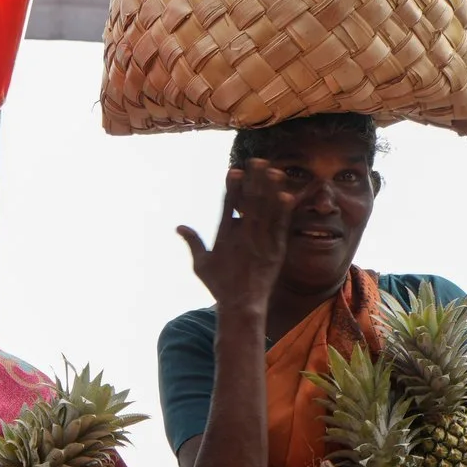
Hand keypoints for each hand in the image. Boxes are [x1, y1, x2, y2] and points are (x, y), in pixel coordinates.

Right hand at [175, 162, 296, 311]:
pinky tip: (287, 195)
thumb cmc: (219, 286)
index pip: (228, 207)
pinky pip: (280, 228)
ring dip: (271, 190)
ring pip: (268, 212)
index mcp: (225, 238)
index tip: (234, 170)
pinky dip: (283, 212)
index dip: (232, 187)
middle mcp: (244, 238)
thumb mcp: (201, 265)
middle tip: (258, 161)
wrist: (243, 306)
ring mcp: (262, 244)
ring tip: (274, 170)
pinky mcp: (276, 251)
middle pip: (251, 203)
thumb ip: (193, 242)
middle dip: (254, 181)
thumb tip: (179, 226)